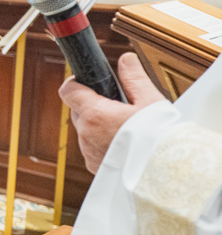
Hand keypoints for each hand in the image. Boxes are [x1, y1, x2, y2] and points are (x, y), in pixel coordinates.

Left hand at [59, 52, 165, 173]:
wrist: (166, 174)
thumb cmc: (160, 139)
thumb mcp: (151, 102)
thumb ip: (134, 78)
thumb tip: (126, 60)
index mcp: (95, 115)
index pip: (68, 91)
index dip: (75, 83)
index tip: (86, 81)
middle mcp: (86, 135)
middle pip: (78, 112)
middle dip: (91, 105)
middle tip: (115, 106)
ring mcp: (89, 153)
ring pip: (85, 132)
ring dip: (97, 126)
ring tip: (123, 127)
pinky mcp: (95, 168)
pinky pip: (91, 150)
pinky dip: (102, 144)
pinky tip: (123, 144)